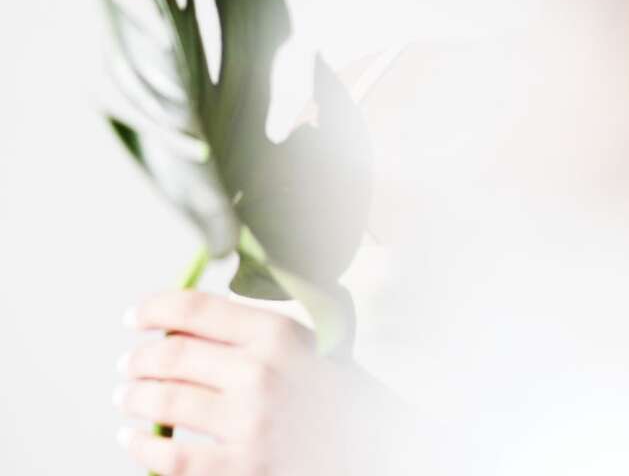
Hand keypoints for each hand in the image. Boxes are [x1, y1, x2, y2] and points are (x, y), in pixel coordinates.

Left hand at [113, 288, 416, 475]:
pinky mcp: (243, 467)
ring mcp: (250, 423)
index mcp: (273, 333)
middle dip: (138, 358)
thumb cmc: (322, 387)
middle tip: (127, 362)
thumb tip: (174, 324)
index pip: (195, 308)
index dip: (154, 309)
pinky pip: (174, 458)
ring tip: (126, 396)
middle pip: (172, 355)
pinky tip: (134, 440)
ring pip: (166, 403)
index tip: (134, 316)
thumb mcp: (293, 342)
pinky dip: (144, 448)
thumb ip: (241, 329)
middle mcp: (260, 373)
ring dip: (134, 398)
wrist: (363, 438)